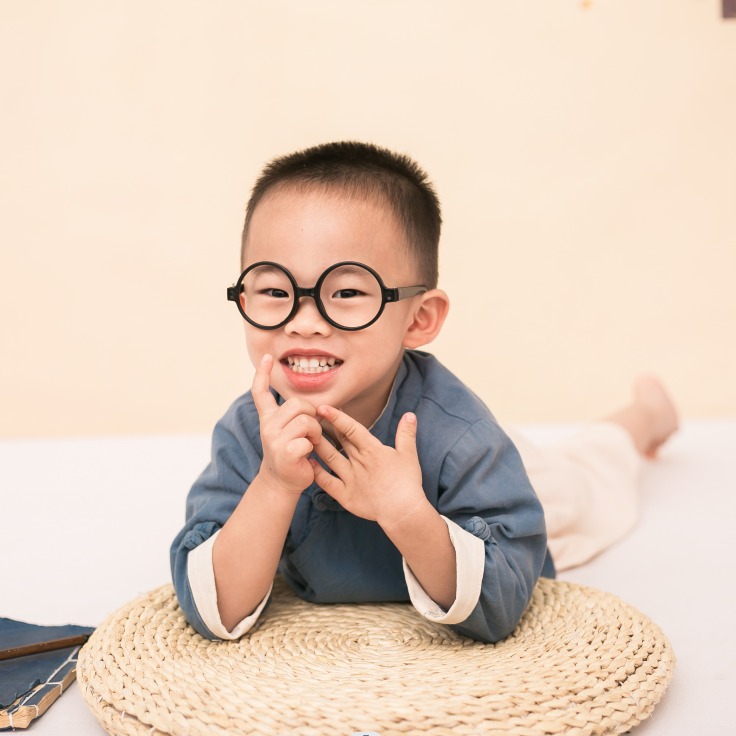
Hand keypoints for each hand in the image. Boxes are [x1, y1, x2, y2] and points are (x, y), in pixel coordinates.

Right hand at [251, 354, 322, 493]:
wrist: (283, 483)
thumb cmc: (292, 454)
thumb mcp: (288, 431)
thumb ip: (294, 415)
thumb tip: (316, 404)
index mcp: (268, 418)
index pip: (260, 392)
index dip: (262, 373)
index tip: (267, 357)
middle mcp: (267, 426)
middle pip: (297, 403)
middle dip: (312, 414)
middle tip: (311, 431)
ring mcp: (273, 439)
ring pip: (305, 420)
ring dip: (315, 431)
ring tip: (311, 442)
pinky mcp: (283, 453)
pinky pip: (307, 440)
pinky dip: (312, 447)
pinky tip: (307, 455)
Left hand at [311, 406, 426, 528]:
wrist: (403, 511)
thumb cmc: (407, 482)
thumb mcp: (409, 455)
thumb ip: (406, 434)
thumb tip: (409, 414)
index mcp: (373, 450)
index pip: (352, 429)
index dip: (337, 417)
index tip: (323, 407)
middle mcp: (359, 462)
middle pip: (340, 441)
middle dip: (326, 427)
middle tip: (312, 416)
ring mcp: (350, 479)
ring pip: (331, 458)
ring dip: (319, 446)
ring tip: (307, 435)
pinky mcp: (346, 495)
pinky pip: (327, 483)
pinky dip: (318, 473)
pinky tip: (310, 463)